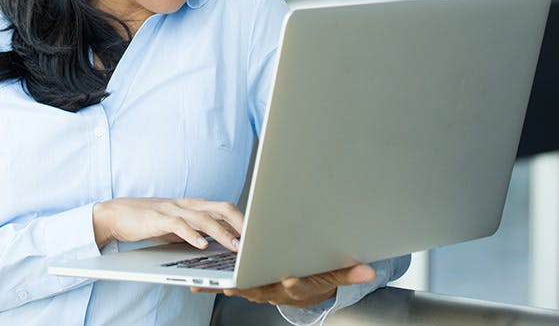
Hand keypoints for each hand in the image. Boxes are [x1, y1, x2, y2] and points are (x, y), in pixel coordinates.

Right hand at [92, 197, 242, 251]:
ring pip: (204, 218)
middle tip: (254, 239)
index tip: (257, 234)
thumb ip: (198, 229)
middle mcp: (187, 204)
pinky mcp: (159, 219)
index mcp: (194, 205)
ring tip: (235, 247)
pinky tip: (202, 245)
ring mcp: (174, 209)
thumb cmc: (150, 221)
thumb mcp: (178, 225)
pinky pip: (180, 225)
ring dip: (222, 233)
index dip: (242, 220)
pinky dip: (193, 235)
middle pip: (221, 208)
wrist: (118, 214)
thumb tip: (221, 242)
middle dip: (240, 223)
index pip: (225, 208)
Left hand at [191, 263, 375, 307]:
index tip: (289, 280)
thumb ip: (347, 273)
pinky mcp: (244, 284)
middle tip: (232, 281)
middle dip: (247, 283)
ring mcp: (258, 289)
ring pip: (240, 288)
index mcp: (296, 286)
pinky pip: (226, 285)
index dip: (293, 285)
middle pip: (261, 289)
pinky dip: (210, 284)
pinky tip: (194, 282)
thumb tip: (369, 271)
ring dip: (223, 284)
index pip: (296, 288)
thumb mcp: (332, 274)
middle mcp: (275, 291)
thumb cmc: (314, 275)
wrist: (301, 287)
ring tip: (206, 279)